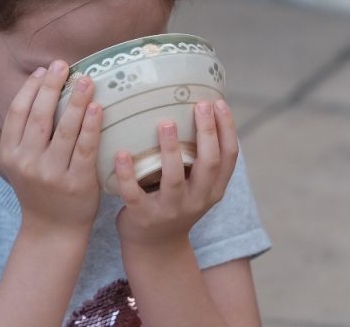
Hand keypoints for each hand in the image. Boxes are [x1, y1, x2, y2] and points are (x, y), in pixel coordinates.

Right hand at [0, 60, 101, 234]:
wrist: (53, 229)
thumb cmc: (41, 188)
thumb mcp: (23, 162)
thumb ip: (27, 133)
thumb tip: (43, 89)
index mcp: (10, 154)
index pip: (17, 113)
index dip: (30, 89)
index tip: (43, 70)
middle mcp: (27, 162)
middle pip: (39, 116)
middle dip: (51, 86)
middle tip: (63, 64)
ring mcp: (51, 173)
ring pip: (64, 129)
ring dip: (76, 101)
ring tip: (86, 79)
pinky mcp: (77, 182)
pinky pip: (85, 148)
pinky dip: (92, 125)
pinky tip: (98, 107)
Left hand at [114, 100, 238, 249]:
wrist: (155, 247)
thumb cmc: (175, 203)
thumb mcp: (197, 186)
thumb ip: (199, 159)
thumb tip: (198, 110)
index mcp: (213, 189)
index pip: (229, 156)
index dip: (227, 129)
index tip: (218, 103)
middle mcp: (197, 200)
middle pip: (209, 164)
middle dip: (207, 132)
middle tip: (200, 105)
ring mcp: (170, 210)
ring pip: (174, 179)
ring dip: (170, 149)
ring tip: (166, 122)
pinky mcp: (143, 217)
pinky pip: (135, 194)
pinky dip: (128, 173)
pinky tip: (121, 153)